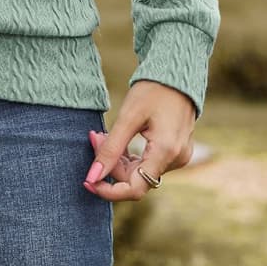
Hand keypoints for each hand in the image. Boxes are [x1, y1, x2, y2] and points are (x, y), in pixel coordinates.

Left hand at [82, 81, 195, 199]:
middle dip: (111, 164)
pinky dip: (130, 156)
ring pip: (140, 171)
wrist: (177, 75)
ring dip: (119, 159)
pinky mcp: (175, 152)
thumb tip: (92, 177)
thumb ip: (110, 149)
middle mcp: (176, 160)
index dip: (109, 190)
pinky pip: (148, 163)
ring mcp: (178, 157)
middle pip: (135, 178)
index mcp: (166, 152)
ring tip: (102, 135)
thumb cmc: (153, 91)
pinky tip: (118, 140)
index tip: (88, 181)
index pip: (135, 188)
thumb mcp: (128, 117)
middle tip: (94, 137)